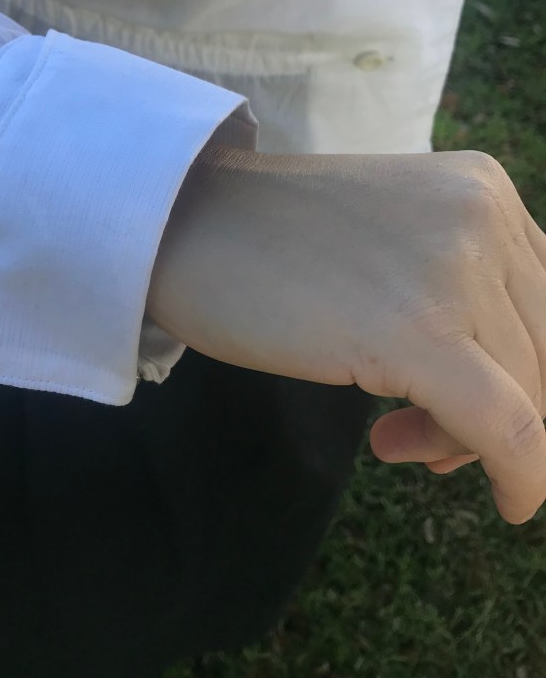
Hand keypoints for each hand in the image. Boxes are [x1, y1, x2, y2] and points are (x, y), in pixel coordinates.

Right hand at [146, 143, 545, 523]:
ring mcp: (453, 269)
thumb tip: (524, 417)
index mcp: (483, 188)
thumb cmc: (269, 241)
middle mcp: (484, 216)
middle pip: (545, 351)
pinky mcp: (418, 332)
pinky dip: (522, 477)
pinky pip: (508, 428)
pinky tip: (508, 501)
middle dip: (507, 410)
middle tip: (427, 437)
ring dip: (474, 441)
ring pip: (528, 394)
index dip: (531, 370)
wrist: (181, 222)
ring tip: (400, 439)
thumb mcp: (391, 241)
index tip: (482, 407)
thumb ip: (459, 291)